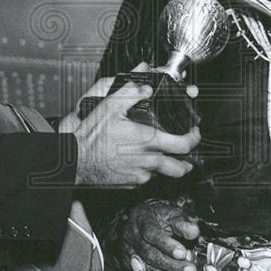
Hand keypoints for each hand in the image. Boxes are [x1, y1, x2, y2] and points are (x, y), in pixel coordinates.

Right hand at [69, 70, 199, 186]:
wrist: (76, 161)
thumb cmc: (91, 136)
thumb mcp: (110, 106)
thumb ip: (132, 93)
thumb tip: (147, 87)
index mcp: (149, 141)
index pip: (185, 144)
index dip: (194, 138)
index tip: (194, 132)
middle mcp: (149, 161)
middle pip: (181, 167)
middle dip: (188, 161)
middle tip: (185, 151)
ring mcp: (141, 175)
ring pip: (163, 173)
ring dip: (166, 164)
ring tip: (162, 155)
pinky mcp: (132, 183)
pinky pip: (147, 178)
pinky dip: (148, 170)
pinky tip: (139, 160)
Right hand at [120, 199, 199, 270]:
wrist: (139, 223)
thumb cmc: (157, 218)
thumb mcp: (170, 213)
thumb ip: (182, 222)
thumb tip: (194, 231)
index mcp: (141, 220)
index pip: (151, 234)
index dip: (167, 245)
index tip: (183, 253)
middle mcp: (132, 238)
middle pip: (149, 255)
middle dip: (172, 265)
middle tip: (191, 269)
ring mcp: (130, 254)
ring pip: (148, 270)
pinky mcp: (132, 267)